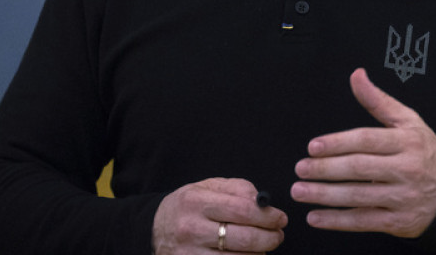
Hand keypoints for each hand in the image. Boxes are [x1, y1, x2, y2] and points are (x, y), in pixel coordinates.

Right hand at [152, 178, 286, 253]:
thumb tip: (264, 203)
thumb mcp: (207, 187)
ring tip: (263, 247)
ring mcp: (190, 254)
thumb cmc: (189, 206)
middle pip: (244, 238)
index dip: (268, 216)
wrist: (155, 229)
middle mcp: (191, 229)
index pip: (242, 210)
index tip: (280, 218)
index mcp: (196, 202)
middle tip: (278, 235)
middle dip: (270, 238)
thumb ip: (238, 189)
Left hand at [291, 68, 435, 237]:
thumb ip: (378, 100)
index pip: (367, 140)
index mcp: (407, 142)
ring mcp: (403, 198)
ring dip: (324, 195)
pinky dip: (336, 221)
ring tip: (299, 191)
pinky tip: (315, 217)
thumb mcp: (408, 121)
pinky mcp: (398, 222)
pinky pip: (363, 221)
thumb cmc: (424, 151)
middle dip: (325, 169)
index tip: (313, 147)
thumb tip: (356, 75)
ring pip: (358, 196)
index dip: (337, 143)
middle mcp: (407, 170)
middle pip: (359, 168)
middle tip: (300, 168)